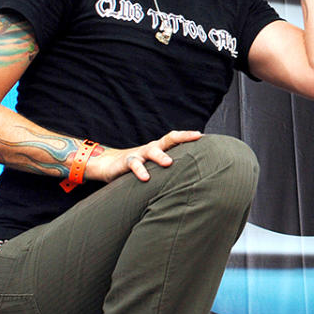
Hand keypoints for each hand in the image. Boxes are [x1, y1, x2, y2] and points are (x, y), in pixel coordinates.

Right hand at [85, 130, 202, 182]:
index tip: (203, 135)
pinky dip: (140, 171)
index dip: (189, 136)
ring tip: (169, 163)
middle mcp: (152, 148)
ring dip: (160, 156)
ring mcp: (140, 154)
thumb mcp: (156, 165)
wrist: (110, 164)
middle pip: (168, 139)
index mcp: (161, 147)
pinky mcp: (127, 162)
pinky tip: (146, 178)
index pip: (176, 138)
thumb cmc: (141, 166)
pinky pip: (134, 165)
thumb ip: (170, 167)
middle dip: (183, 137)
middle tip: (196, 138)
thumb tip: (193, 174)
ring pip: (152, 152)